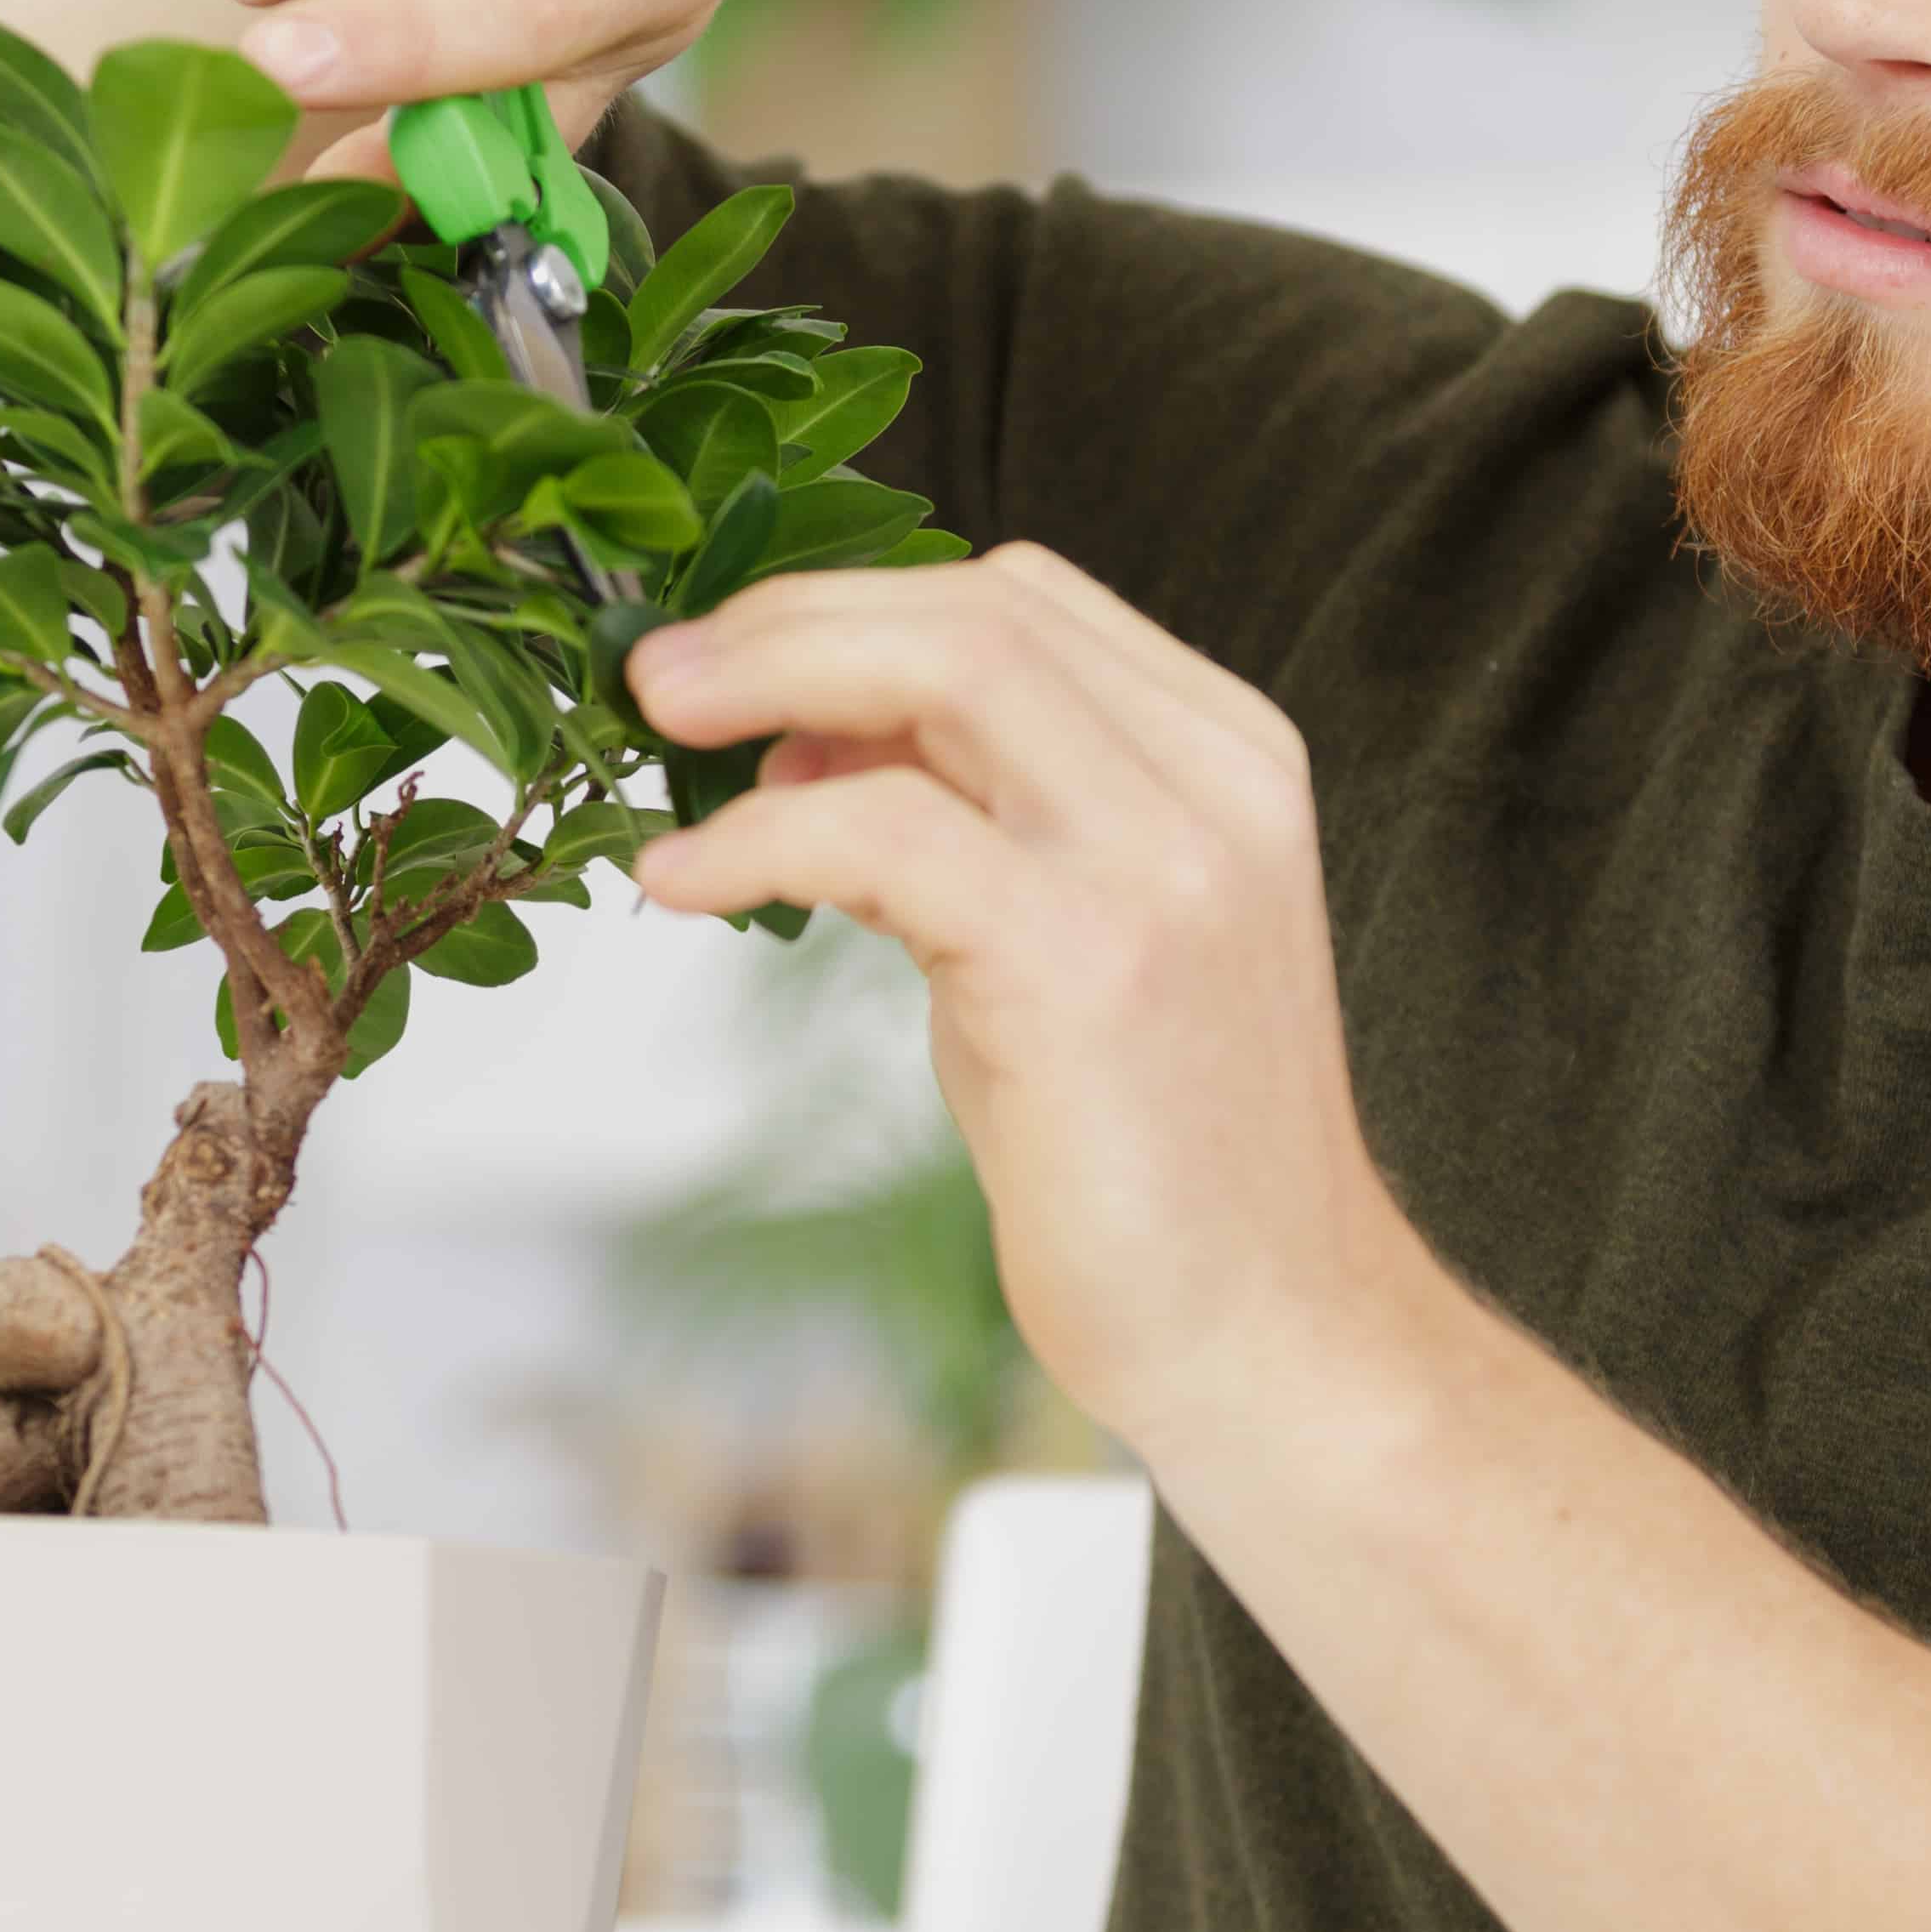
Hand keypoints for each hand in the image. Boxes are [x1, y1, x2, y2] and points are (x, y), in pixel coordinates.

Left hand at [621, 543, 1422, 1454]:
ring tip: (657, 730)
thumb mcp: (1078, 935)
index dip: (855, 600)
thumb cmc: (1159, 1152)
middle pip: (976, 607)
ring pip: (945, 666)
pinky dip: (756, 837)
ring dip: (766, 675)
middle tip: (658, 670)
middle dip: (789, 616)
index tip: (735, 654)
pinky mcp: (1091, 962)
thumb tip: (794, 736)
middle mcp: (1216, 784)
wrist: (1273, 1332)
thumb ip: (972, 818)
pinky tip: (683, 879)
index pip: (1022, 599)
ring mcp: (1164, 865)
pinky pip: (883, 832)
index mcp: (1229, 757)